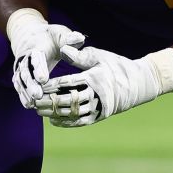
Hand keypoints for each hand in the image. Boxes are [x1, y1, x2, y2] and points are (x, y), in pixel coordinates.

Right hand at [6, 9, 84, 107]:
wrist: (30, 35)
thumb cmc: (51, 37)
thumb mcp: (60, 33)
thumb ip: (70, 38)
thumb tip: (80, 38)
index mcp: (36, 47)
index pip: (36, 57)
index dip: (39, 68)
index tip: (43, 79)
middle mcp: (25, 57)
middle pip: (26, 71)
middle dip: (31, 84)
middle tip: (38, 95)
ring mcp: (20, 66)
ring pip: (20, 80)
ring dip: (25, 92)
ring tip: (31, 104)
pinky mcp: (19, 74)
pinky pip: (19, 84)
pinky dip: (22, 94)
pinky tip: (28, 104)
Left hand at [34, 46, 172, 126]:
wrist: (139, 83)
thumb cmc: (117, 66)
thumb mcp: (100, 57)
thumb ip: (80, 56)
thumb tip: (63, 49)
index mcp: (94, 78)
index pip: (67, 83)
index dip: (51, 86)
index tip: (38, 86)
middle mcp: (96, 94)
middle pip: (67, 100)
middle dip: (48, 102)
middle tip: (33, 101)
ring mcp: (98, 107)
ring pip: (72, 113)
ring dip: (54, 113)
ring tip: (39, 112)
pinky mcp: (100, 115)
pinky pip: (80, 122)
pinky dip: (66, 122)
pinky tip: (53, 121)